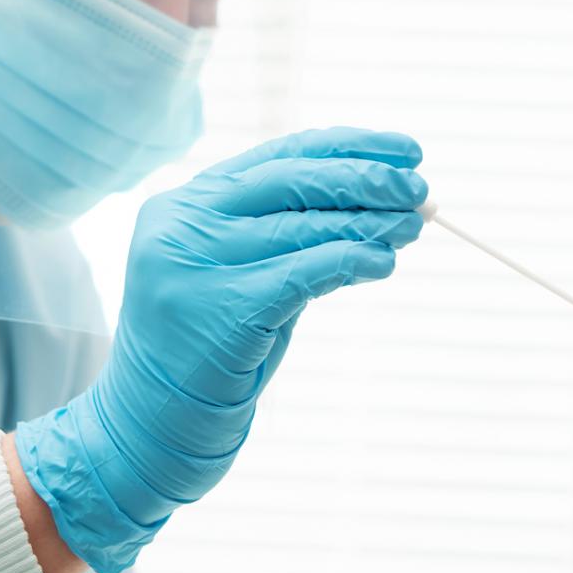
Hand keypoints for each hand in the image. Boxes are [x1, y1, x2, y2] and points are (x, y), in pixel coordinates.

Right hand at [16, 127, 427, 572]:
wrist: (151, 425)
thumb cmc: (212, 349)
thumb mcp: (243, 274)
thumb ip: (291, 235)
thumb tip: (386, 205)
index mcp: (184, 203)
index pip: (280, 154)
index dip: (349, 146)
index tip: (407, 150)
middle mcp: (181, 224)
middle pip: (291, 180)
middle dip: (365, 179)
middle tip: (420, 188)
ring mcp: (193, 264)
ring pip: (302, 226)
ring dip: (369, 223)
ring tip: (414, 225)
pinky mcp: (218, 308)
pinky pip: (302, 272)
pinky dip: (350, 261)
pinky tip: (383, 262)